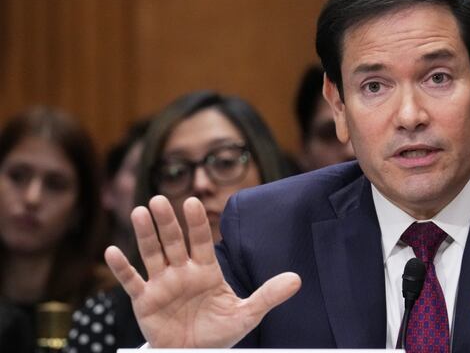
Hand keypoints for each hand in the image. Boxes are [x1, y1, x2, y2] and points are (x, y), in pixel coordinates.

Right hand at [104, 195, 300, 347]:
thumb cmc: (220, 332)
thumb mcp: (247, 314)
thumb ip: (268, 295)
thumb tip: (297, 279)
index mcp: (206, 270)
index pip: (201, 241)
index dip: (197, 223)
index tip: (193, 202)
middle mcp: (182, 271)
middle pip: (174, 242)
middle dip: (167, 222)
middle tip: (161, 199)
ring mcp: (162, 284)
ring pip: (152, 254)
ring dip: (145, 234)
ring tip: (139, 212)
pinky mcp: (145, 301)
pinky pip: (131, 282)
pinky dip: (121, 268)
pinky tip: (111, 252)